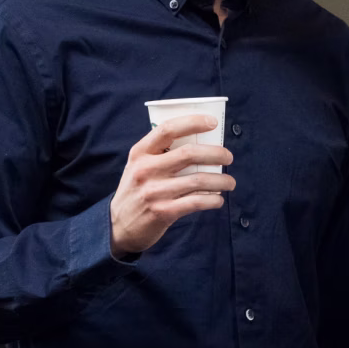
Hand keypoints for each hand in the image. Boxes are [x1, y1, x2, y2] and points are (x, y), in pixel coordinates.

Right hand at [110, 115, 234, 256]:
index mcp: (140, 152)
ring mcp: (154, 192)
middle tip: (228, 157)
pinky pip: (196, 202)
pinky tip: (218, 200)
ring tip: (230, 182)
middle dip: (216, 153)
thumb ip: (160, 151)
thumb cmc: (137, 188)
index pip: (167, 129)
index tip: (213, 122)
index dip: (193, 122)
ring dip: (221, 180)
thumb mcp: (139, 165)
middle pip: (189, 154)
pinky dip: (213, 200)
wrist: (118, 225)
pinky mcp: (163, 212)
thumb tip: (200, 139)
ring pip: (198, 180)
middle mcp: (145, 169)